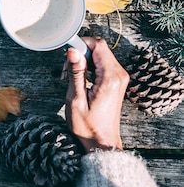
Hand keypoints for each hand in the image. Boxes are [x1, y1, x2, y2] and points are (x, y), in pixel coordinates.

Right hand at [64, 37, 128, 151]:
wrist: (102, 141)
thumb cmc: (88, 125)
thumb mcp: (76, 98)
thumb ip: (76, 72)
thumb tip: (73, 51)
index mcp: (110, 78)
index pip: (98, 45)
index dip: (81, 45)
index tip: (67, 55)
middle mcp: (119, 75)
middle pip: (98, 48)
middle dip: (79, 54)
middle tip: (66, 71)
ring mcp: (119, 78)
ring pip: (99, 55)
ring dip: (83, 61)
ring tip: (71, 77)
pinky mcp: (116, 81)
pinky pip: (101, 64)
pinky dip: (88, 67)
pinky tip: (79, 80)